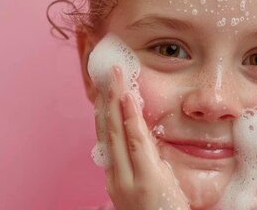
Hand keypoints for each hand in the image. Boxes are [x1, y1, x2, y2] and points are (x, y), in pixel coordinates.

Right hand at [94, 66, 189, 209]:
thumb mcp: (150, 185)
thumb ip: (146, 164)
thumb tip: (148, 142)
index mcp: (117, 175)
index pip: (108, 136)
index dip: (106, 111)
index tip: (106, 88)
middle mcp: (116, 174)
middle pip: (108, 129)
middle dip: (106, 98)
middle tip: (107, 71)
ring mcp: (128, 177)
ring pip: (117, 131)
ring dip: (115, 100)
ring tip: (115, 76)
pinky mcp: (145, 179)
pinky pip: (136, 142)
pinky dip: (129, 118)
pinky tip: (126, 98)